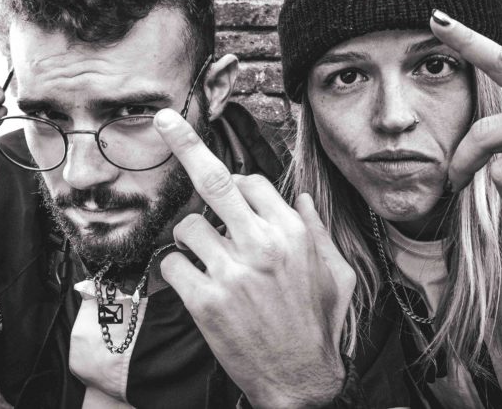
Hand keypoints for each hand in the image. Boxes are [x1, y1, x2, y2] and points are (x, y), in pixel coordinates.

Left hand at [153, 109, 355, 408]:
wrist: (300, 382)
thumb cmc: (319, 325)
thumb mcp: (336, 273)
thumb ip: (317, 230)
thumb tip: (302, 198)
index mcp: (292, 232)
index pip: (250, 182)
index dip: (236, 187)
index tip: (229, 193)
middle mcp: (260, 243)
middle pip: (213, 181)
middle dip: (185, 143)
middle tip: (164, 119)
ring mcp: (230, 271)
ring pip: (187, 226)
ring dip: (190, 239)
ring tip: (207, 261)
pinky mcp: (204, 300)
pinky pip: (172, 264)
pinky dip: (177, 270)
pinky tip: (195, 285)